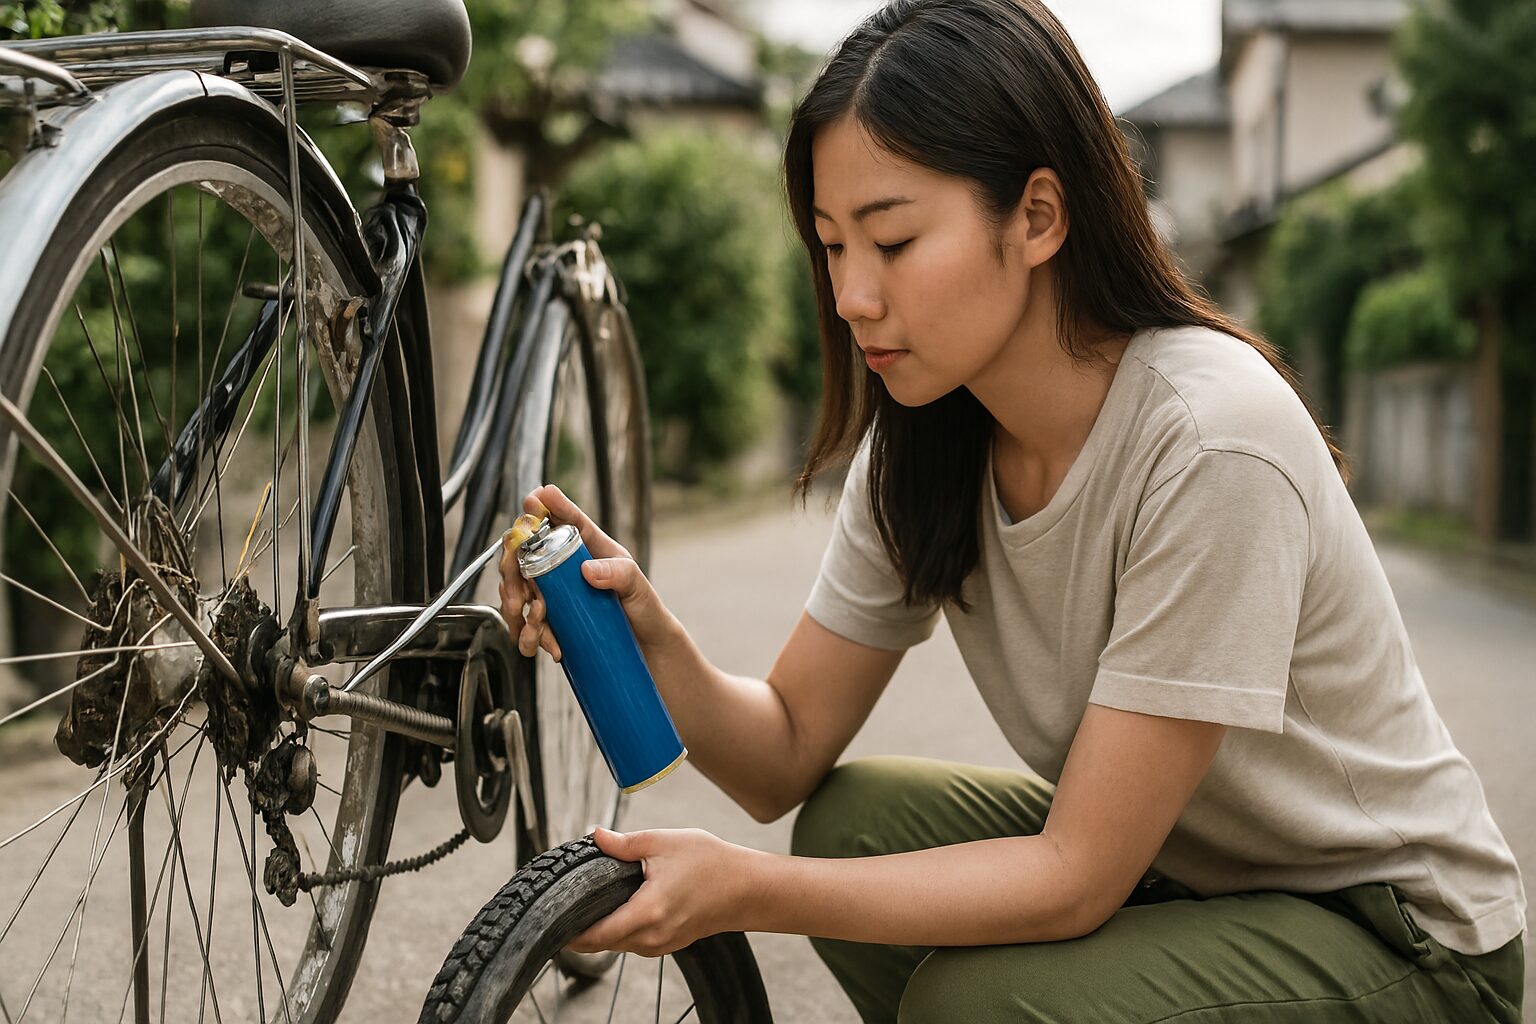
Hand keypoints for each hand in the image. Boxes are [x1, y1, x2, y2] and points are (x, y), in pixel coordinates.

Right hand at [498, 484, 677, 661]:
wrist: (646, 648)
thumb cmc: (645, 611)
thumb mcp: (638, 588)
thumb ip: (620, 574)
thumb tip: (587, 570)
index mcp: (590, 547)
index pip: (566, 518)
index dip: (548, 505)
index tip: (535, 499)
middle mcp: (566, 565)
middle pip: (525, 551)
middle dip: (512, 568)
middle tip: (520, 592)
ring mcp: (555, 591)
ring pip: (517, 587)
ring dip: (515, 605)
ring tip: (536, 624)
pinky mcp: (551, 619)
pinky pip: (524, 622)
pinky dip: (526, 634)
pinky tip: (544, 645)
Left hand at [566, 827, 757, 956]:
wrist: (748, 888)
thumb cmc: (711, 863)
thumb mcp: (663, 842)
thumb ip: (623, 843)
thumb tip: (593, 835)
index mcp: (647, 912)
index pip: (595, 935)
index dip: (569, 931)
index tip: (552, 918)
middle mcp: (652, 937)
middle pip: (602, 943)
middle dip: (582, 928)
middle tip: (567, 902)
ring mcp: (662, 945)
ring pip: (618, 945)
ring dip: (603, 929)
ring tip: (591, 901)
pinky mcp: (670, 944)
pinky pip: (635, 942)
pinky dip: (622, 929)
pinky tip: (620, 906)